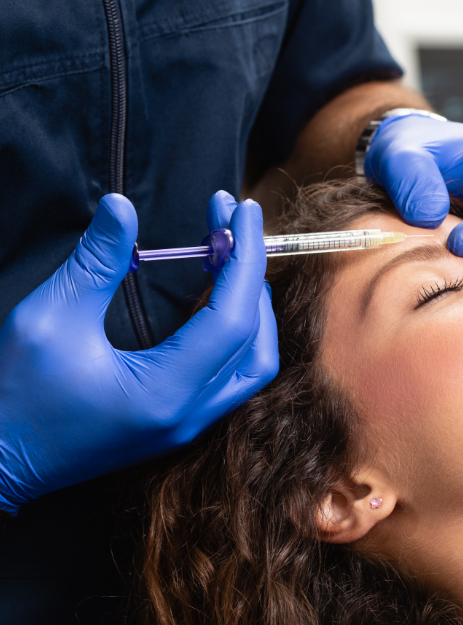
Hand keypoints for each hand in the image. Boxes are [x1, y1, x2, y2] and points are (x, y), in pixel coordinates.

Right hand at [0, 192, 277, 512]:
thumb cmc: (15, 397)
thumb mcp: (49, 318)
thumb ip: (95, 261)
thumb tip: (121, 206)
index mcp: (165, 392)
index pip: (232, 317)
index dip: (244, 256)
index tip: (243, 209)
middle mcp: (190, 415)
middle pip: (254, 339)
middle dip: (250, 273)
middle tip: (230, 224)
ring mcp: (189, 425)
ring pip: (253, 364)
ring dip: (252, 307)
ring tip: (230, 256)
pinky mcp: (180, 425)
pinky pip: (233, 376)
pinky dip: (237, 333)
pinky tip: (217, 299)